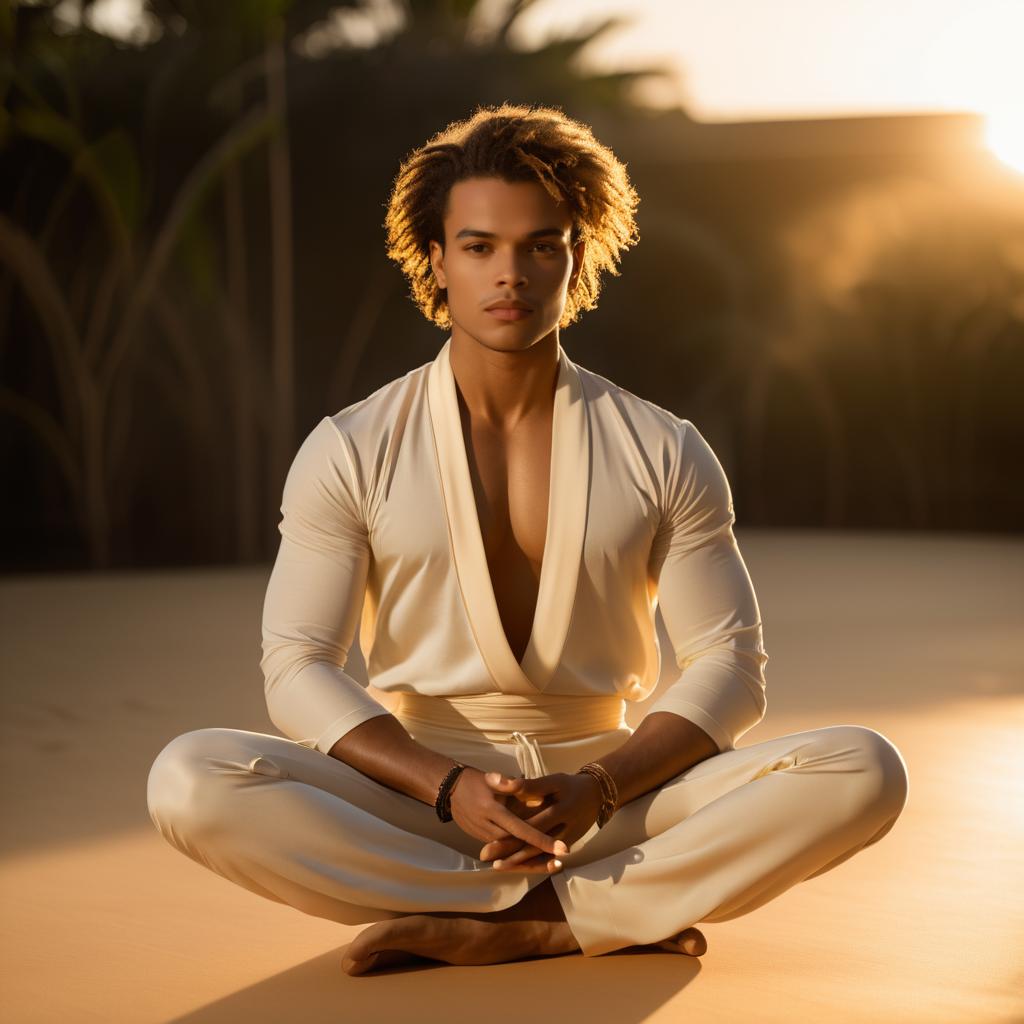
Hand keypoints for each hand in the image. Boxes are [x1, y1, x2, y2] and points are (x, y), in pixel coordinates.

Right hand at [447, 766, 569, 867]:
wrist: (449, 789)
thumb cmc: (476, 781)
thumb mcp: (495, 780)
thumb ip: (515, 787)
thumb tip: (538, 794)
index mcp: (492, 809)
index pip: (520, 828)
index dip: (540, 839)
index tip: (560, 848)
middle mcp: (487, 826)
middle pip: (516, 847)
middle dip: (538, 855)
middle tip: (562, 859)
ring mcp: (482, 836)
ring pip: (509, 853)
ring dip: (531, 860)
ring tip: (555, 864)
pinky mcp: (482, 840)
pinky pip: (503, 852)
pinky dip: (519, 858)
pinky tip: (537, 861)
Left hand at [478, 771, 604, 872]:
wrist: (597, 796)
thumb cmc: (569, 786)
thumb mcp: (552, 782)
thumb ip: (525, 785)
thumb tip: (494, 779)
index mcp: (562, 810)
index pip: (532, 826)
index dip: (510, 835)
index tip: (487, 843)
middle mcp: (566, 830)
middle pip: (534, 846)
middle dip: (509, 853)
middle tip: (485, 856)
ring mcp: (568, 842)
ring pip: (540, 856)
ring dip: (518, 862)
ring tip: (496, 865)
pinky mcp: (567, 847)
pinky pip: (547, 860)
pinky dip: (532, 865)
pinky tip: (515, 868)